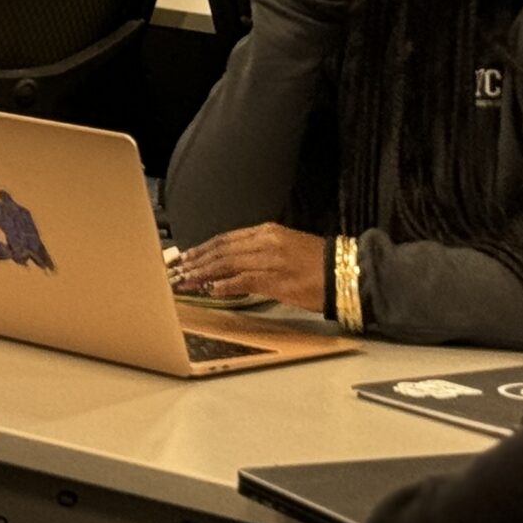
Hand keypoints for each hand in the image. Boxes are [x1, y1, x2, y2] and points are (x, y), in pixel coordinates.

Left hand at [177, 222, 329, 313]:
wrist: (346, 273)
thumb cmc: (317, 264)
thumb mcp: (284, 248)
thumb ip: (258, 252)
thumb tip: (232, 264)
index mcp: (267, 231)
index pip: (225, 238)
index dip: (202, 249)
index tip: (185, 258)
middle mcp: (266, 241)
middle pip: (221, 250)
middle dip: (196, 262)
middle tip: (176, 272)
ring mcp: (271, 259)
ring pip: (228, 264)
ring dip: (203, 274)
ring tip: (186, 282)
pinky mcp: (277, 280)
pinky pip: (244, 281)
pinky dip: (224, 285)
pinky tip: (210, 290)